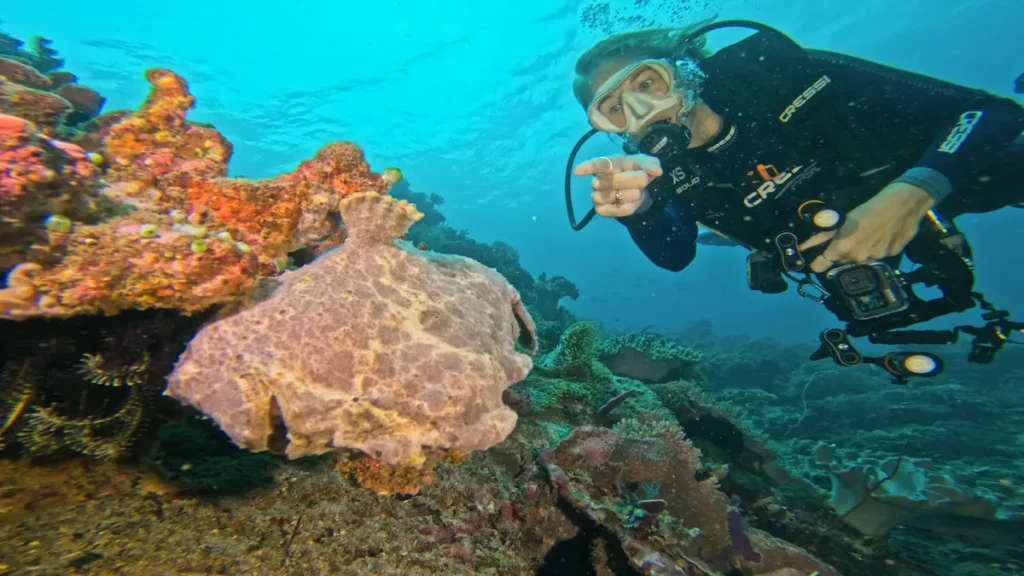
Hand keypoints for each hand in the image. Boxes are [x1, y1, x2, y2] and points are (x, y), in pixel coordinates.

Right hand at [573, 154, 662, 217]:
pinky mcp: (600, 210)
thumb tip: (657, 171)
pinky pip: (615, 210)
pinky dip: (627, 208)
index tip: (577, 171)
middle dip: (636, 180)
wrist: (640, 191)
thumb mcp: (648, 164)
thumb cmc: (639, 171)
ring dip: (633, 195)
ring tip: (636, 192)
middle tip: (643, 179)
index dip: (587, 168)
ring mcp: (597, 196)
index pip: (597, 165)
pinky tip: (629, 203)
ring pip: (616, 196)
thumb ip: (651, 164)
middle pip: (616, 181)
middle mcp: (598, 180)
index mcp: (609, 164)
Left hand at [799, 183, 935, 272]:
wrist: (903, 204)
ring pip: (859, 259)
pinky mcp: (890, 256)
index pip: (820, 266)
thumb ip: (823, 236)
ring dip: (859, 251)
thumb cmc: (870, 208)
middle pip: (841, 262)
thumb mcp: (842, 220)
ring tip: (867, 234)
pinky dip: (876, 248)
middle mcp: (857, 258)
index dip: (817, 263)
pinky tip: (881, 235)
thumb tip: (803, 246)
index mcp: (842, 248)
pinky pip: (877, 256)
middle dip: (840, 253)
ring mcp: (875, 258)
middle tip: (847, 237)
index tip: (816, 259)